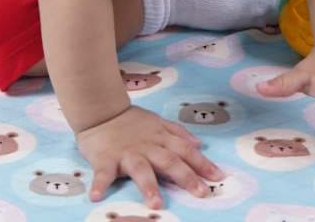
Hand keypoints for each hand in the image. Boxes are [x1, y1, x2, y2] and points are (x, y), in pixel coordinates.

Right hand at [77, 104, 224, 208]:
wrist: (100, 110)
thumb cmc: (131, 122)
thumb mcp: (157, 122)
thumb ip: (177, 133)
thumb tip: (199, 144)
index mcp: (160, 138)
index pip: (185, 150)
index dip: (202, 163)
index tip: (218, 176)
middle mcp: (147, 147)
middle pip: (169, 161)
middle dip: (185, 176)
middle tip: (201, 193)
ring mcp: (127, 153)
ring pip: (140, 169)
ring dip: (148, 186)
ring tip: (156, 204)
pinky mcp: (105, 159)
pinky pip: (103, 173)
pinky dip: (99, 184)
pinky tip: (96, 196)